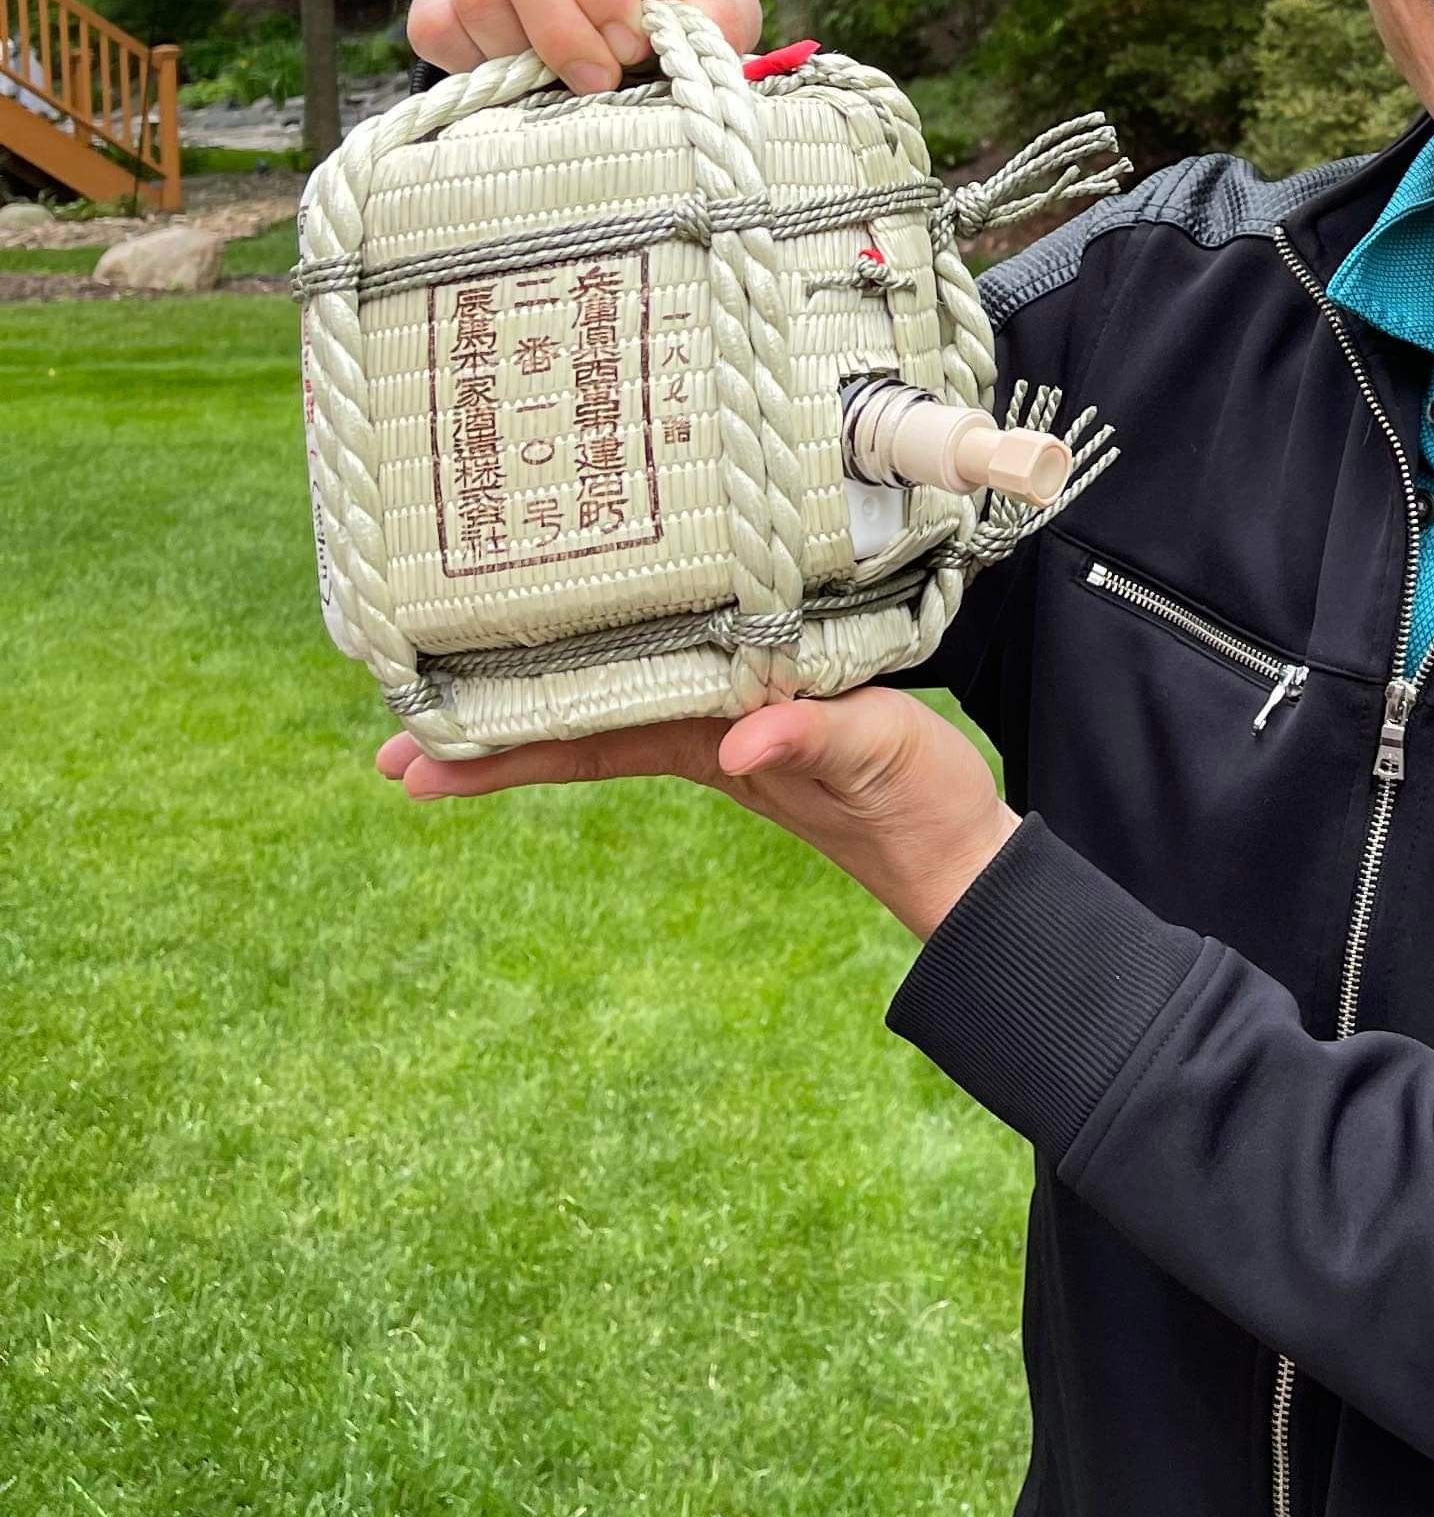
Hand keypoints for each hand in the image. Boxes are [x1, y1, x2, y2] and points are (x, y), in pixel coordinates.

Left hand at [375, 688, 1017, 941]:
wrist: (961, 850)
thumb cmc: (917, 802)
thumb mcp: (874, 752)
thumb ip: (813, 738)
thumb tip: (741, 744)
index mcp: (710, 744)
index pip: (582, 739)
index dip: (496, 750)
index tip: (406, 764)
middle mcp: (702, 737)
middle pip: (575, 728)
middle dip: (487, 735)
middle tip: (389, 745)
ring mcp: (728, 730)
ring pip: (613, 709)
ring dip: (539, 709)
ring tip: (460, 707)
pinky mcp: (763, 715)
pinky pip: (670, 689)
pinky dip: (620, 678)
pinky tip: (604, 667)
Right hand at [411, 0, 762, 91]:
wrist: (622, 1)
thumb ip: (719, 16)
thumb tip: (685, 42)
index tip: (630, 47)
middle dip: (560, 31)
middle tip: (596, 79)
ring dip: (520, 52)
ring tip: (566, 75)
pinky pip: (435, 20)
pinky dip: (474, 63)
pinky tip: (520, 69)